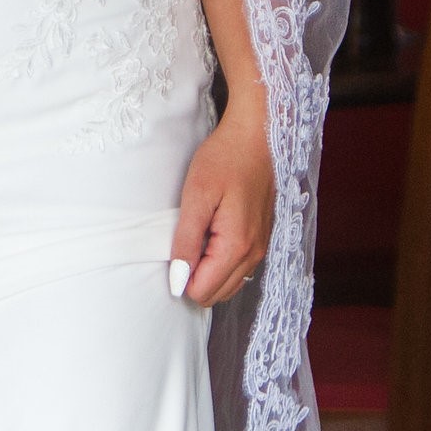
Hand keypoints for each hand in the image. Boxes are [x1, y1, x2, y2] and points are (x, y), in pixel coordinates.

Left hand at [171, 93, 273, 308]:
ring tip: (192, 239)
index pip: (204, 291)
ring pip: (229, 283)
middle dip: (193, 279)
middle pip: (217, 293)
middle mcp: (254, 254)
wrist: (257, 137)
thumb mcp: (196, 196)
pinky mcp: (261, 237)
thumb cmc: (224, 159)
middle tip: (179, 245)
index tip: (170, 253)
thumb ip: (187, 241)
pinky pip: (238, 267)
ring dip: (207, 272)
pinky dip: (219, 262)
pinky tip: (208, 237)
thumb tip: (179, 280)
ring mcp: (261, 247)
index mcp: (237, 247)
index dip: (181, 279)